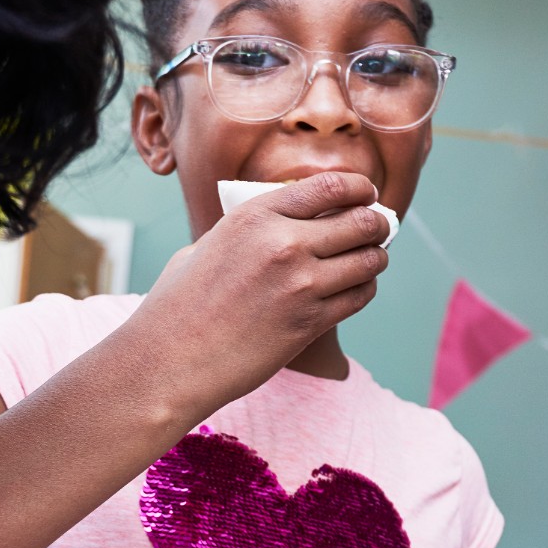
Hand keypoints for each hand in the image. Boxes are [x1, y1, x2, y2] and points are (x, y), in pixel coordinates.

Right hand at [124, 171, 389, 419]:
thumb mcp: (207, 246)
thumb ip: (248, 230)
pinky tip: (353, 291)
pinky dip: (364, 290)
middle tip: (378, 229)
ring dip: (375, 259)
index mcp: (255, 216)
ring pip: (369, 261)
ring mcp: (300, 285)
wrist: (169, 361)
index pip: (332, 186)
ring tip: (368, 261)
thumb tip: (280, 221)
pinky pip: (359, 297)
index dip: (360, 189)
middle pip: (361, 221)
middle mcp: (283, 244)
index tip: (366, 195)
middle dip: (378, 224)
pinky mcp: (309, 323)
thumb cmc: (178, 306)